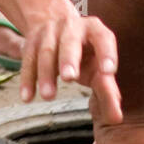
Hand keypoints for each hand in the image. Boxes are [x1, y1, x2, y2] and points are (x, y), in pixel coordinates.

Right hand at [19, 2, 121, 122]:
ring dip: (46, 74)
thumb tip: (116, 118)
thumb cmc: (85, 53)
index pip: (104, 38)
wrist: (55, 26)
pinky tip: (27, 97)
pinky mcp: (31, 41)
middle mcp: (72, 27)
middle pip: (70, 42)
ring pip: (46, 52)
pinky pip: (28, 61)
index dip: (107, 54)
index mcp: (95, 29)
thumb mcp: (97, 65)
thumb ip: (108, 89)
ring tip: (49, 96)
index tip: (108, 71)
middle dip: (69, 59)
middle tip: (70, 78)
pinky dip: (28, 79)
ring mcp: (50, 32)